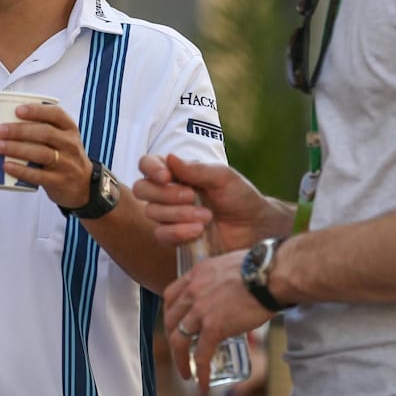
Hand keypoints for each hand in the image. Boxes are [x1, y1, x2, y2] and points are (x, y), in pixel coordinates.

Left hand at [0, 103, 92, 209]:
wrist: (84, 186)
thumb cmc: (63, 156)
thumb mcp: (61, 139)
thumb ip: (41, 129)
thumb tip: (2, 120)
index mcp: (69, 129)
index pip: (56, 114)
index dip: (36, 111)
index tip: (17, 110)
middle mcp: (70, 144)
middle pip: (46, 133)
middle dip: (20, 130)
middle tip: (0, 130)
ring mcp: (66, 164)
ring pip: (41, 153)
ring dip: (17, 149)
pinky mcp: (59, 181)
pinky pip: (39, 175)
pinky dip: (21, 170)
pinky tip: (7, 165)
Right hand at [134, 153, 271, 252]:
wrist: (253, 228)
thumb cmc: (239, 197)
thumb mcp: (223, 177)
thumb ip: (196, 170)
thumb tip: (170, 158)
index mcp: (176, 172)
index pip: (147, 164)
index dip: (151, 169)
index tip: (167, 177)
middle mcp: (167, 192)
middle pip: (142, 188)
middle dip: (165, 193)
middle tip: (192, 196)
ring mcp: (169, 215)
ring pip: (152, 212)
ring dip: (179, 213)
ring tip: (206, 216)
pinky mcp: (174, 237)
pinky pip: (161, 234)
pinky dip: (178, 231)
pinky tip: (198, 231)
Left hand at [162, 250, 269, 391]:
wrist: (271, 275)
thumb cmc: (261, 269)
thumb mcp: (228, 266)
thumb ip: (221, 278)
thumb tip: (232, 289)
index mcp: (195, 275)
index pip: (171, 296)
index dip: (171, 314)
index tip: (176, 325)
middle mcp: (192, 292)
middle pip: (171, 320)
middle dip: (173, 340)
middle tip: (181, 352)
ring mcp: (201, 310)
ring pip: (179, 340)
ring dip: (180, 360)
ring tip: (186, 373)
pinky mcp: (214, 327)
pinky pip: (201, 354)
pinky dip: (200, 372)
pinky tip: (202, 384)